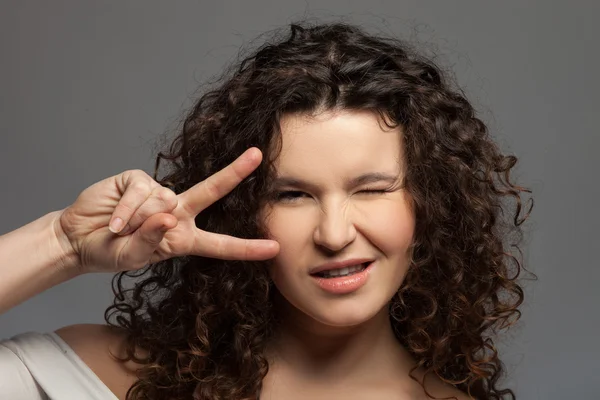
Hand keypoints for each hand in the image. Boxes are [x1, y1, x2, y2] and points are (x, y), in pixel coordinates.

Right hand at [55, 148, 278, 273]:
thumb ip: (150, 242)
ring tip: (121, 229)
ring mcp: (159, 193)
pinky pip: (141, 191)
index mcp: (184, 238)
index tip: (274, 247)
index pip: (220, 244)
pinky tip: (115, 219)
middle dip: (235, 172)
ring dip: (138, 219)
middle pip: (211, 191)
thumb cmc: (109, 252)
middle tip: (257, 154)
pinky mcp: (138, 180)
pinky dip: (127, 208)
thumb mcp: (130, 258)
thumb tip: (168, 217)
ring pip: (163, 200)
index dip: (247, 247)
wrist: (78, 238)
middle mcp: (178, 212)